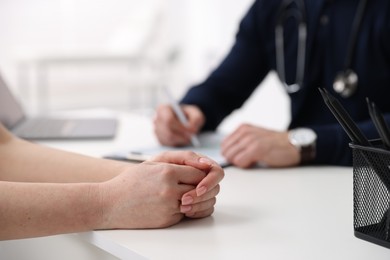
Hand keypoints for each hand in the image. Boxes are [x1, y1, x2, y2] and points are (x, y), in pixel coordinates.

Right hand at [99, 151, 223, 228]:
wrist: (111, 203)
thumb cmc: (129, 182)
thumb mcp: (151, 165)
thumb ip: (175, 163)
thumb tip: (197, 166)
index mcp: (167, 172)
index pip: (198, 173)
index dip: (200, 174)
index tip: (198, 175)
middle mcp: (170, 190)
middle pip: (199, 188)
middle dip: (200, 187)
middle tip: (196, 186)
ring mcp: (168, 206)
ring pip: (193, 202)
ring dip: (192, 199)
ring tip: (185, 194)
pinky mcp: (166, 220)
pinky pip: (183, 214)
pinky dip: (181, 210)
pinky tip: (171, 204)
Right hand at [153, 104, 204, 145]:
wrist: (184, 121)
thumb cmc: (189, 115)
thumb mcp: (196, 114)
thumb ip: (196, 119)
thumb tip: (192, 130)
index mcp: (163, 109)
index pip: (168, 120)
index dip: (180, 127)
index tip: (192, 131)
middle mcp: (157, 119)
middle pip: (167, 132)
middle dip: (181, 136)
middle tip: (192, 138)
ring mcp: (156, 130)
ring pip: (168, 140)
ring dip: (180, 140)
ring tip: (189, 137)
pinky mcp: (159, 139)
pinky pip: (168, 145)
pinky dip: (177, 144)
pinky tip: (183, 139)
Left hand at [221, 124, 299, 167]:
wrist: (293, 145)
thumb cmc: (274, 145)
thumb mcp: (254, 138)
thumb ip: (240, 143)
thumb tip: (226, 155)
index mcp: (243, 128)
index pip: (224, 145)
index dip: (230, 155)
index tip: (241, 157)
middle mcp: (245, 131)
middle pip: (226, 151)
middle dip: (233, 160)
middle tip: (247, 160)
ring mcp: (251, 139)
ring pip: (231, 157)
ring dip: (240, 163)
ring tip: (252, 160)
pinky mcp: (257, 148)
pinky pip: (239, 162)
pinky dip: (245, 165)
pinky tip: (255, 162)